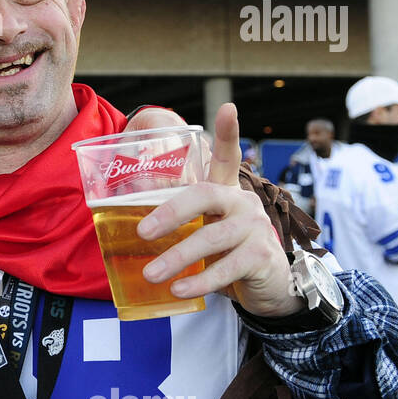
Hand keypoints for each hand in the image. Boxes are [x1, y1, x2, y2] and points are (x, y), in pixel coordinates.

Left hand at [137, 103, 300, 317]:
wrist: (269, 287)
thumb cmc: (227, 254)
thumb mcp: (205, 234)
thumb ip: (180, 226)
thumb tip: (128, 231)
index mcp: (226, 193)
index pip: (227, 157)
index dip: (228, 133)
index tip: (227, 108)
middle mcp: (244, 203)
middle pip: (205, 195)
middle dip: (170, 212)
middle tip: (142, 232)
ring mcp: (256, 228)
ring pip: (212, 237)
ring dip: (177, 257)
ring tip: (151, 274)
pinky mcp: (263, 257)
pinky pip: (227, 268)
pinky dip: (199, 280)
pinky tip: (179, 290)